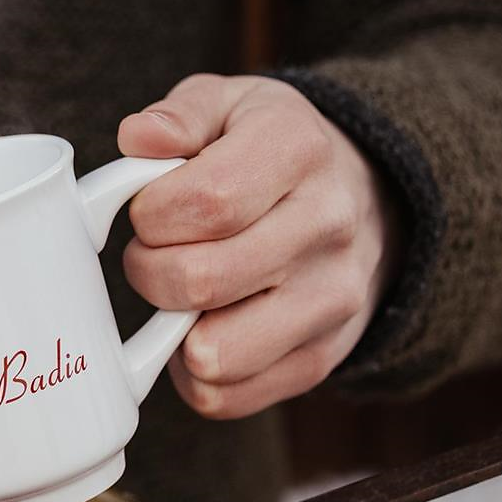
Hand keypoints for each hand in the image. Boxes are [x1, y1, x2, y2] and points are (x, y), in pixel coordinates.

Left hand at [117, 74, 398, 419]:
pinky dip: (192, 373)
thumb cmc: (270, 150)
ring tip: (183, 292)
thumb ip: (178, 115)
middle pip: (199, 280)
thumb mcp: (230, 104)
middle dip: (148, 269)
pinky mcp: (320, 358)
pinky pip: (225, 397)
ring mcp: (332, 300)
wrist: (363, 197)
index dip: (150, 214)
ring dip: (171, 329)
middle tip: (156, 252)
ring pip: (213, 354)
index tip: (149, 209)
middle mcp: (328, 227)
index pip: (205, 202)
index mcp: (299, 151)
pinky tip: (203, 327)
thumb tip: (138, 138)